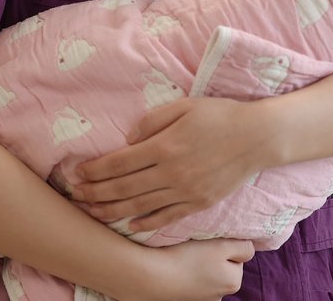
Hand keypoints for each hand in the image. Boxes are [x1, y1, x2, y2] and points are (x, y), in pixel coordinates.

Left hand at [72, 97, 277, 229]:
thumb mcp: (185, 106)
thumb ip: (152, 121)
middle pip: (123, 187)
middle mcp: (171, 172)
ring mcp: (185, 191)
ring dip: (111, 210)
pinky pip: (166, 217)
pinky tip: (130, 225)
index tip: (78, 172)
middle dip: (95, 192)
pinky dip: (145, 223)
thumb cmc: (221, 116)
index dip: (95, 170)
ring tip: (92, 212)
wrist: (258, 137)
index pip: (119, 162)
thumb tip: (127, 139)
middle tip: (75, 195)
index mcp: (165, 146)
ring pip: (139, 206)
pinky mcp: (198, 203)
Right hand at [115, 238, 252, 300]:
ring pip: (207, 273)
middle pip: (223, 265)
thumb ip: (243, 247)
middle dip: (214, 256)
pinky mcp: (185, 298)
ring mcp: (202, 299)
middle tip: (198, 248)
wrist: (152, 276)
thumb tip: (250, 248)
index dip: (226, 244)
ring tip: (185, 257)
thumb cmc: (188, 258)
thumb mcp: (221, 246)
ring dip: (200, 264)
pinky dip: (187, 273)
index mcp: (234, 282)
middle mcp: (221, 296)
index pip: (239, 255)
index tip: (211, 242)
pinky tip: (177, 267)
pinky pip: (192, 280)